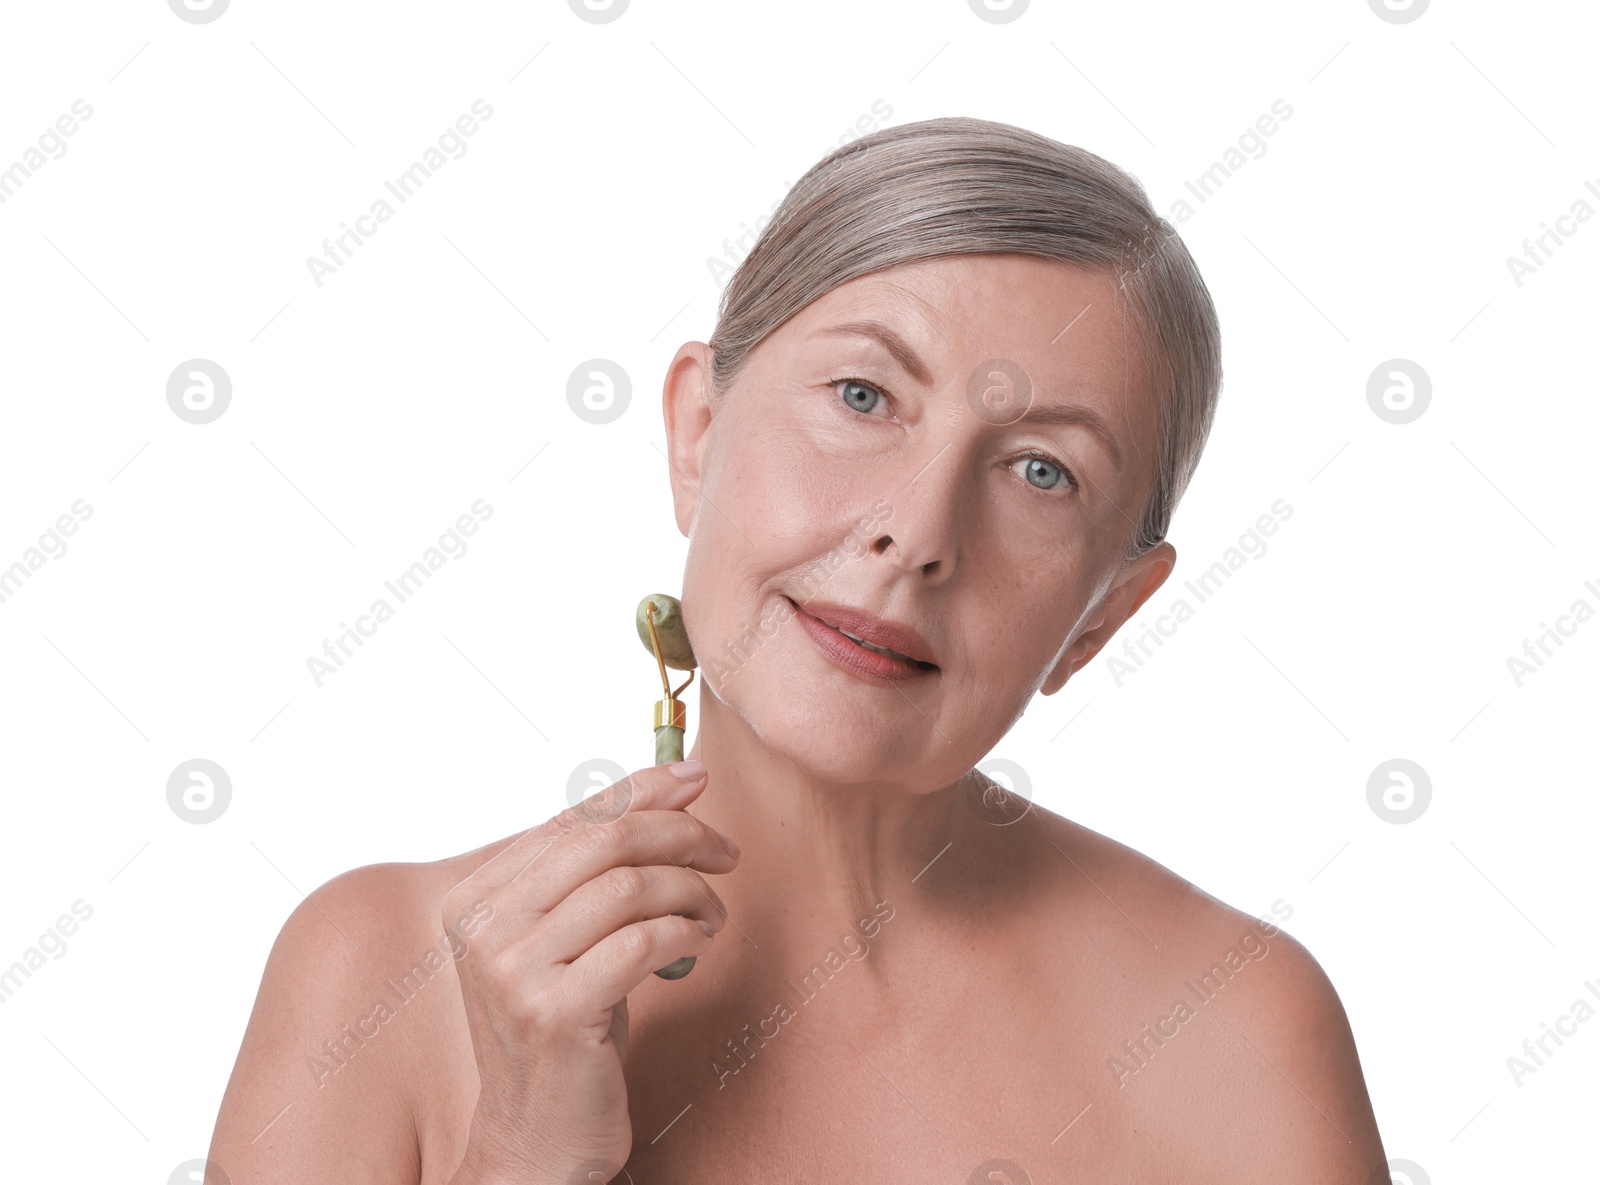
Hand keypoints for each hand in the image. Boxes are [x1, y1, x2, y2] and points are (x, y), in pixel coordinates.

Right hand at [443, 760, 737, 1184]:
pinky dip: (685, 932)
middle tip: (726, 851)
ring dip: (690, 890)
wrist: (536, 1140)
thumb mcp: (571, 939)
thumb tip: (672, 785)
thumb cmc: (567, 1028)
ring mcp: (512, 972)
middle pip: (602, 841)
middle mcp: (484, 928)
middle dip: (679, 833)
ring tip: (713, 912)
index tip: (697, 776)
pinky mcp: (554, 1014)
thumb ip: (597, 871)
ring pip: (627, 886)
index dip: (642, 789)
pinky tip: (700, 942)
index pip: (571, 819)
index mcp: (477, 898)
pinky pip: (641, 943)